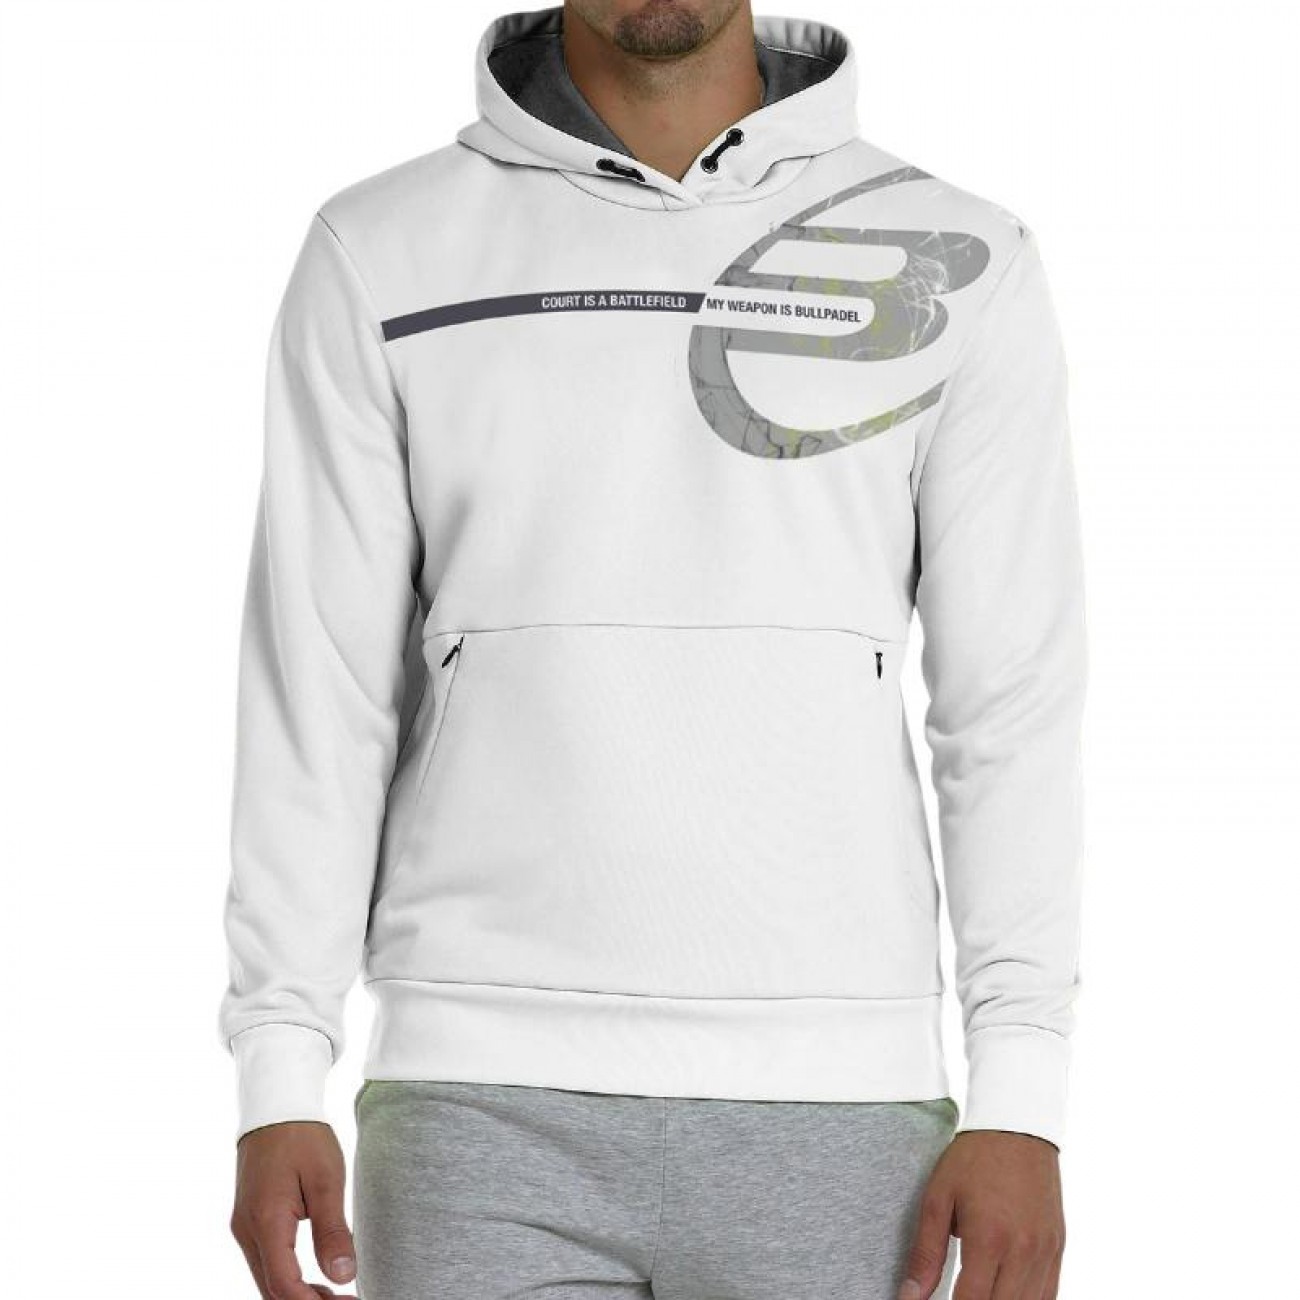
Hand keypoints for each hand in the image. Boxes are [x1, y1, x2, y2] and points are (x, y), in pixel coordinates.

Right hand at [230, 1121, 357, 1299]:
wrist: (275, 1107)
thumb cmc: (304, 1137)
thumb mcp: (327, 1179)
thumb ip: (333, 1230)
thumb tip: (344, 1276)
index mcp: (266, 1221)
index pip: (284, 1285)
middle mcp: (247, 1231)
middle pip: (271, 1291)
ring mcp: (244, 1228)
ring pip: (266, 1280)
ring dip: (298, 1295)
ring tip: (337, 1297)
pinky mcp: (249, 1222)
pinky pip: (265, 1264)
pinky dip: (288, 1279)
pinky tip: (316, 1281)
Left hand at [899, 1130, 1064, 1299]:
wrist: (1017, 1125)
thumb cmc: (973, 1159)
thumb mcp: (938, 1198)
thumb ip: (925, 1253)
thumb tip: (909, 1297)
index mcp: (988, 1240)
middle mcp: (1022, 1252)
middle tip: (957, 1296)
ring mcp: (1045, 1252)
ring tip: (979, 1293)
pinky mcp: (1058, 1248)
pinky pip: (1049, 1295)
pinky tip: (1006, 1294)